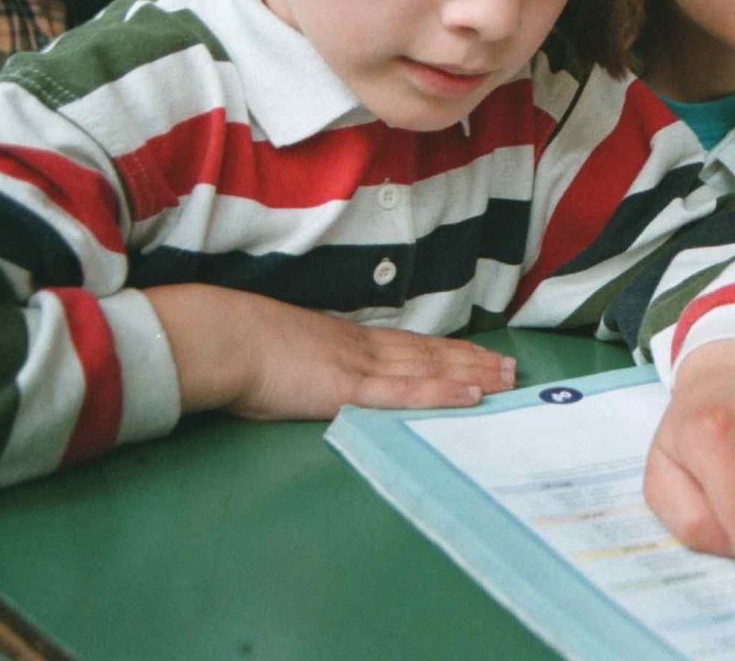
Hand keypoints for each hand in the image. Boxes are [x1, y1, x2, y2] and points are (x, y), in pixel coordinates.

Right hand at [146, 284, 514, 416]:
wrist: (222, 338)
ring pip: (431, 369)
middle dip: (473, 361)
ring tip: (507, 379)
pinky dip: (443, 393)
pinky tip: (472, 396)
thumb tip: (313, 374)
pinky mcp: (352, 388)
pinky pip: (407, 392)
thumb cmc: (240, 349)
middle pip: (431, 354)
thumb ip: (309, 364)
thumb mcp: (285, 354)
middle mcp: (364, 348)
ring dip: (473, 374)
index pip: (409, 346)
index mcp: (347, 341)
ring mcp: (362, 366)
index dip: (447, 351)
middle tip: (511, 367)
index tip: (477, 353)